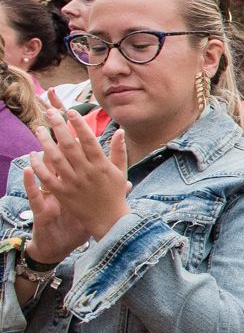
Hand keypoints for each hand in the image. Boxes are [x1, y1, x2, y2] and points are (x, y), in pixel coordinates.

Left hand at [25, 92, 129, 252]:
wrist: (108, 220)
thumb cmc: (115, 194)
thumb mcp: (121, 171)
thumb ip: (119, 150)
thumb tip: (119, 131)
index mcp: (101, 165)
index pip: (88, 140)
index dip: (78, 125)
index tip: (70, 112)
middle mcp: (86, 172)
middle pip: (69, 145)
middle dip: (58, 127)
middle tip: (49, 113)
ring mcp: (73, 183)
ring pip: (55, 158)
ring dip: (45, 142)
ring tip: (38, 129)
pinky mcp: (62, 193)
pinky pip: (47, 177)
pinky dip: (38, 165)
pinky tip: (32, 155)